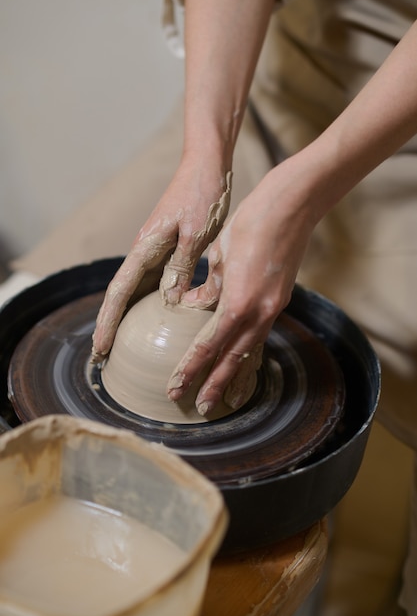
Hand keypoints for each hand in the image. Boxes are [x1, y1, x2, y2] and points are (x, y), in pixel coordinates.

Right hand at [91, 165, 231, 361]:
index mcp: (146, 247)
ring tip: (120, 344)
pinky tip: (152, 318)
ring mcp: (154, 250)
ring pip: (135, 290)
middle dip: (109, 326)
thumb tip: (168, 301)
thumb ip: (180, 266)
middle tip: (102, 356)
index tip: (100, 348)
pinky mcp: (167, 249)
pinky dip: (147, 302)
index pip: (119, 292)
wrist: (207, 166)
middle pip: (121, 295)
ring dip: (126, 317)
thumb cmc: (202, 194)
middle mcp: (144, 251)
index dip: (108, 322)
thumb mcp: (196, 233)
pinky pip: (153, 282)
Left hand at [167, 161, 317, 414]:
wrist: (290, 208)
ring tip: (228, 399)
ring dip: (237, 376)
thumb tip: (194, 309)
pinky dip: (251, 354)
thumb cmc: (249, 225)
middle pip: (233, 358)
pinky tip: (245, 363)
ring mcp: (273, 308)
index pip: (209, 346)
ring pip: (251, 351)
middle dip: (215, 384)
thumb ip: (209, 290)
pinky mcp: (278, 300)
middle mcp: (258, 312)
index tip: (176, 387)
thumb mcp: (220, 258)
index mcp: (237, 302)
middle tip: (200, 408)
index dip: (191, 369)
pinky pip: (261, 335)